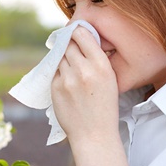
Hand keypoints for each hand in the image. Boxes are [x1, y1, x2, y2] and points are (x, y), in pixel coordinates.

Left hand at [51, 26, 118, 143]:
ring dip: (64, 59)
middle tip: (72, 49)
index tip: (76, 32)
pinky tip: (68, 82)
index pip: (82, 35)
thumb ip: (96, 60)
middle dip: (70, 44)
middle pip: (69, 44)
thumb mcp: (110, 79)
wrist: (94, 134)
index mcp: (101, 65)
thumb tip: (81, 39)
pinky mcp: (55, 87)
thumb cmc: (104, 107)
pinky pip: (54, 71)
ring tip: (72, 70)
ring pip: (60, 57)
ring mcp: (67, 79)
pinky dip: (59, 72)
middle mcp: (83, 69)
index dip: (77, 31)